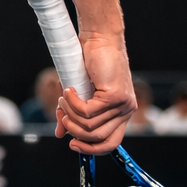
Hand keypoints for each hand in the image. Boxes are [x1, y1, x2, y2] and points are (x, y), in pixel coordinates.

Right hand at [56, 32, 136, 153]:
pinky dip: (73, 103)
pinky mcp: (116, 95)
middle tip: (62, 115)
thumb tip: (60, 133)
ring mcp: (123, 104)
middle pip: (98, 138)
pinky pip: (88, 111)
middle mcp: (126, 111)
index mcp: (120, 113)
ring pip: (90, 125)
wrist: (99, 37)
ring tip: (63, 98)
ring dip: (70, 114)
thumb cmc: (89, 61)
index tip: (72, 144)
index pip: (110, 143)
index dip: (91, 149)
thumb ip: (72, 114)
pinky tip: (67, 90)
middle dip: (75, 131)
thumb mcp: (78, 92)